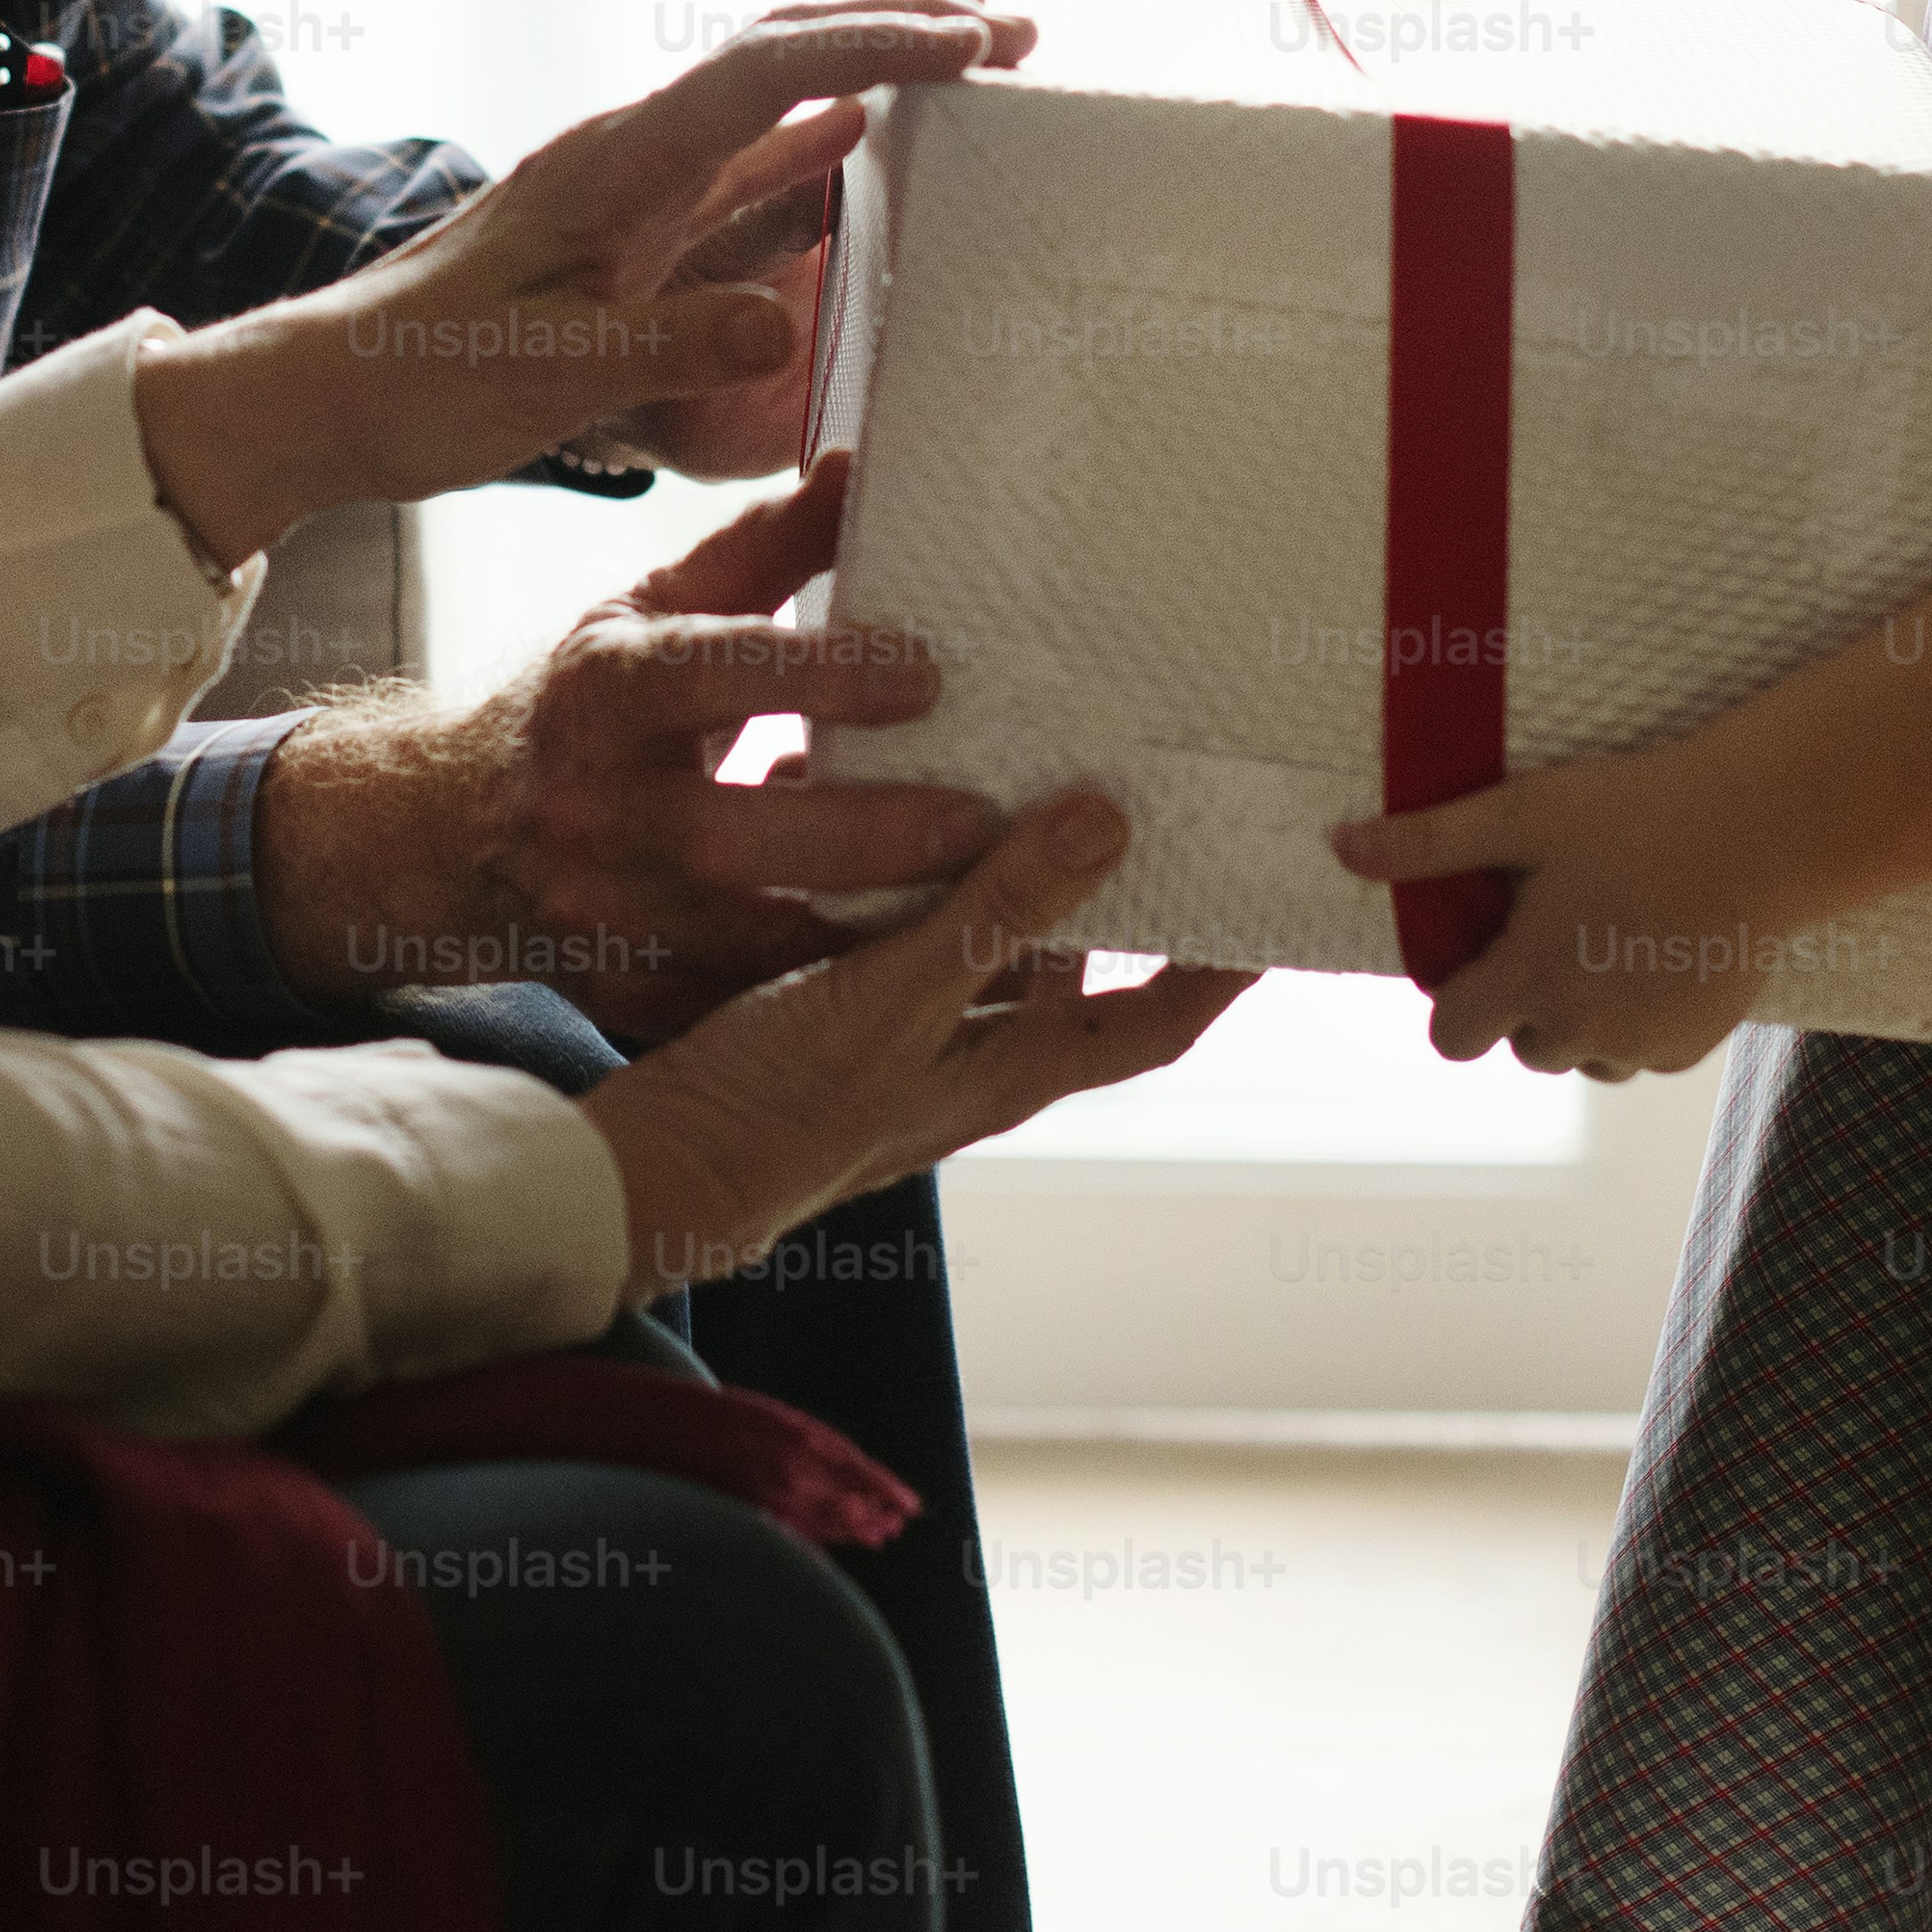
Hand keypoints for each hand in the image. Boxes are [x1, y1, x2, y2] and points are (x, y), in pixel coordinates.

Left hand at [125, 0, 1027, 564]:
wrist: (327, 395)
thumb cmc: (418, 380)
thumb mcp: (544, 375)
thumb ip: (663, 349)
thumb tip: (777, 324)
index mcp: (617, 161)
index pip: (767, 69)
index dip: (875, 46)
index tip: (972, 42)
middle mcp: (635, 154)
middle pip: (783, 53)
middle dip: (897, 27)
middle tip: (1009, 22)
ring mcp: (638, 190)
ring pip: (775, 106)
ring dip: (871, 75)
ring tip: (973, 55)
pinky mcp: (637, 237)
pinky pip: (750, 175)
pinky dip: (826, 149)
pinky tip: (873, 154)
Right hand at [260, 463, 1001, 1040]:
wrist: (444, 834)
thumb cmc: (579, 706)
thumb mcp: (646, 610)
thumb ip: (759, 550)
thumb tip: (859, 468)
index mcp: (601, 691)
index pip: (708, 673)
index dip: (820, 674)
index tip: (930, 675)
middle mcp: (592, 807)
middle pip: (728, 834)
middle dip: (863, 835)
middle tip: (982, 824)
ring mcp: (601, 914)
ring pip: (746, 941)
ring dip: (870, 931)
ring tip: (988, 909)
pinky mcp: (624, 991)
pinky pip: (746, 1004)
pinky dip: (836, 992)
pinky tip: (927, 971)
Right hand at [578, 793, 1251, 1302]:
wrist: (659, 1170)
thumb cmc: (781, 1105)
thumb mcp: (896, 993)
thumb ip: (995, 910)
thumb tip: (1108, 824)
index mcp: (1016, 1067)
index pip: (1161, 1021)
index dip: (1223, 969)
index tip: (1271, 897)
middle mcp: (978, 1058)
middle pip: (1079, 970)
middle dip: (1109, 889)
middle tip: (1142, 791)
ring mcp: (910, 1038)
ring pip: (985, 940)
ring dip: (998, 863)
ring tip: (1011, 762)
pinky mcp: (843, 1013)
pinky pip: (906, 932)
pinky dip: (910, 871)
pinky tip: (878, 801)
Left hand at [1337, 746, 1778, 1080]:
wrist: (1762, 831)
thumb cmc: (1635, 813)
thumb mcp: (1521, 813)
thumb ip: (1429, 843)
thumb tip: (1340, 848)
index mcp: (1530, 981)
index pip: (1452, 1036)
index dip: (1454, 998)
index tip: (1481, 951)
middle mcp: (1583, 1031)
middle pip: (1522, 1044)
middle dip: (1523, 1000)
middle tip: (1553, 926)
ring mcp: (1644, 1045)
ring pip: (1583, 1056)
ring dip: (1579, 1018)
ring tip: (1603, 941)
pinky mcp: (1695, 1044)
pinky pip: (1642, 1054)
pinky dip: (1635, 1022)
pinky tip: (1651, 957)